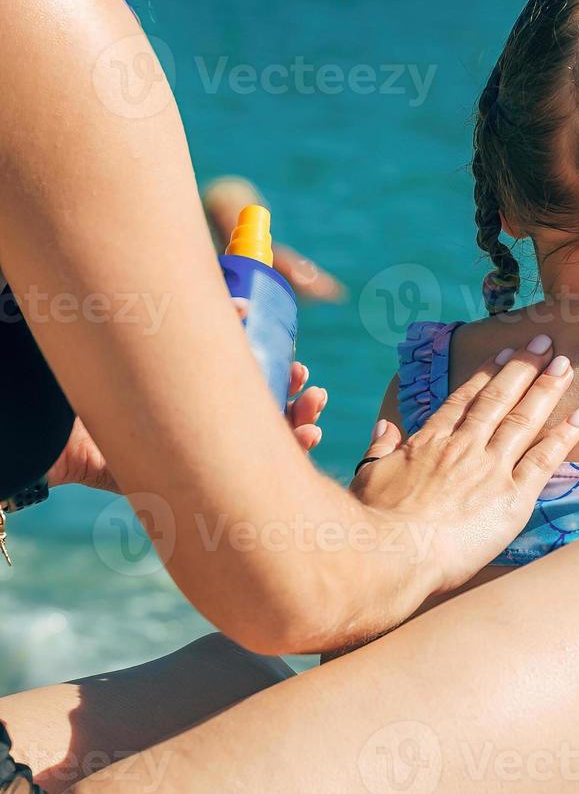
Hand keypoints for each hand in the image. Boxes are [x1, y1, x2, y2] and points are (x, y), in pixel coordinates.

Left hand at [48, 333, 327, 491]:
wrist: (50, 417)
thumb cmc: (103, 376)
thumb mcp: (160, 343)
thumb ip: (197, 323)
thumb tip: (244, 303)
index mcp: (202, 397)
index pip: (255, 391)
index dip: (285, 382)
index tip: (303, 370)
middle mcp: (203, 429)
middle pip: (265, 423)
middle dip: (300, 408)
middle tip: (314, 393)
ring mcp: (195, 459)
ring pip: (259, 457)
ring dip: (296, 439)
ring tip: (312, 424)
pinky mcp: (175, 489)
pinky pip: (230, 490)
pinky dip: (266, 480)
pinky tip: (289, 460)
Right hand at [349, 337, 578, 593]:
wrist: (393, 554)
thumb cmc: (374, 523)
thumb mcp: (366, 477)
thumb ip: (378, 448)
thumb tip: (385, 425)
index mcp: (430, 441)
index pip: (464, 400)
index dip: (487, 374)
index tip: (504, 354)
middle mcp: (465, 447)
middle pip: (500, 399)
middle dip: (525, 368)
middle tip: (545, 343)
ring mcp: (491, 468)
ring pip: (525, 419)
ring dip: (547, 389)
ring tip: (565, 365)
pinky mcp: (513, 497)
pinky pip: (544, 460)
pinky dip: (564, 436)